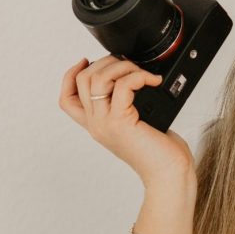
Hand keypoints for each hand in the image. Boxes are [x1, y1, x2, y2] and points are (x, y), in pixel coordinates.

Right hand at [58, 55, 195, 185]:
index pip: (66, 98)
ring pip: (97, 78)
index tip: (87, 61)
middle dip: (106, 62)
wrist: (168, 172)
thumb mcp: (135, 124)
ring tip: (141, 73)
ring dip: (122, 66)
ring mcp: (105, 123)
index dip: (70, 75)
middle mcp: (96, 124)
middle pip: (82, 80)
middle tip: (129, 65)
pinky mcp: (121, 122)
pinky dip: (139, 76)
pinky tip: (152, 81)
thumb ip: (124, 105)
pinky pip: (123, 85)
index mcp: (96, 125)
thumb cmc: (159, 151)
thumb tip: (129, 77)